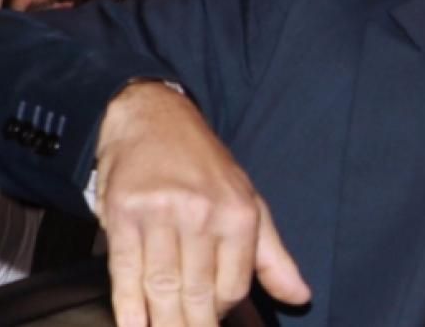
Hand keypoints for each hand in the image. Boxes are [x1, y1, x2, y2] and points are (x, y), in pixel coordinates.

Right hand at [96, 82, 309, 325]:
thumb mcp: (249, 202)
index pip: (233, 288)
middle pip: (197, 294)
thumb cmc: (205, 167)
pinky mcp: (124, 215)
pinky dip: (128, 309)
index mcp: (238, 214)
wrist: (154, 118)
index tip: (214, 324)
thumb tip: (300, 297)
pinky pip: (126, 274)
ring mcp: (161, 214)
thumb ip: (272, 256)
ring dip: (161, 325)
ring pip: (162, 288)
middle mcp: (202, 214)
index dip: (222, 314)